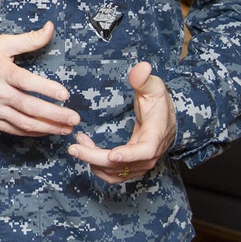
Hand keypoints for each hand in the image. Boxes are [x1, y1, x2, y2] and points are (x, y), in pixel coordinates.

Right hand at [0, 21, 75, 135]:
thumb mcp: (2, 44)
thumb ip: (29, 39)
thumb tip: (50, 28)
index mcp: (2, 72)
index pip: (26, 82)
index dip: (46, 89)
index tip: (65, 94)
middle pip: (29, 107)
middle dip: (54, 115)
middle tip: (74, 118)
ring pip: (24, 123)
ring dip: (48, 128)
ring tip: (66, 129)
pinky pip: (14, 130)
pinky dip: (32, 133)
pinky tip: (46, 131)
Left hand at [68, 61, 176, 182]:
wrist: (167, 121)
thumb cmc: (159, 103)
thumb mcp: (154, 88)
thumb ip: (144, 79)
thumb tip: (141, 67)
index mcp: (155, 136)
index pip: (145, 151)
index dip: (129, 155)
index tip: (112, 155)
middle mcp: (149, 156)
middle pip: (122, 165)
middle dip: (95, 158)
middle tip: (73, 148)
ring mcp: (140, 164)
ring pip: (114, 172)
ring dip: (93, 161)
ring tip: (78, 143)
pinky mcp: (131, 168)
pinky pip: (112, 174)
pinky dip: (97, 166)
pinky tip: (86, 150)